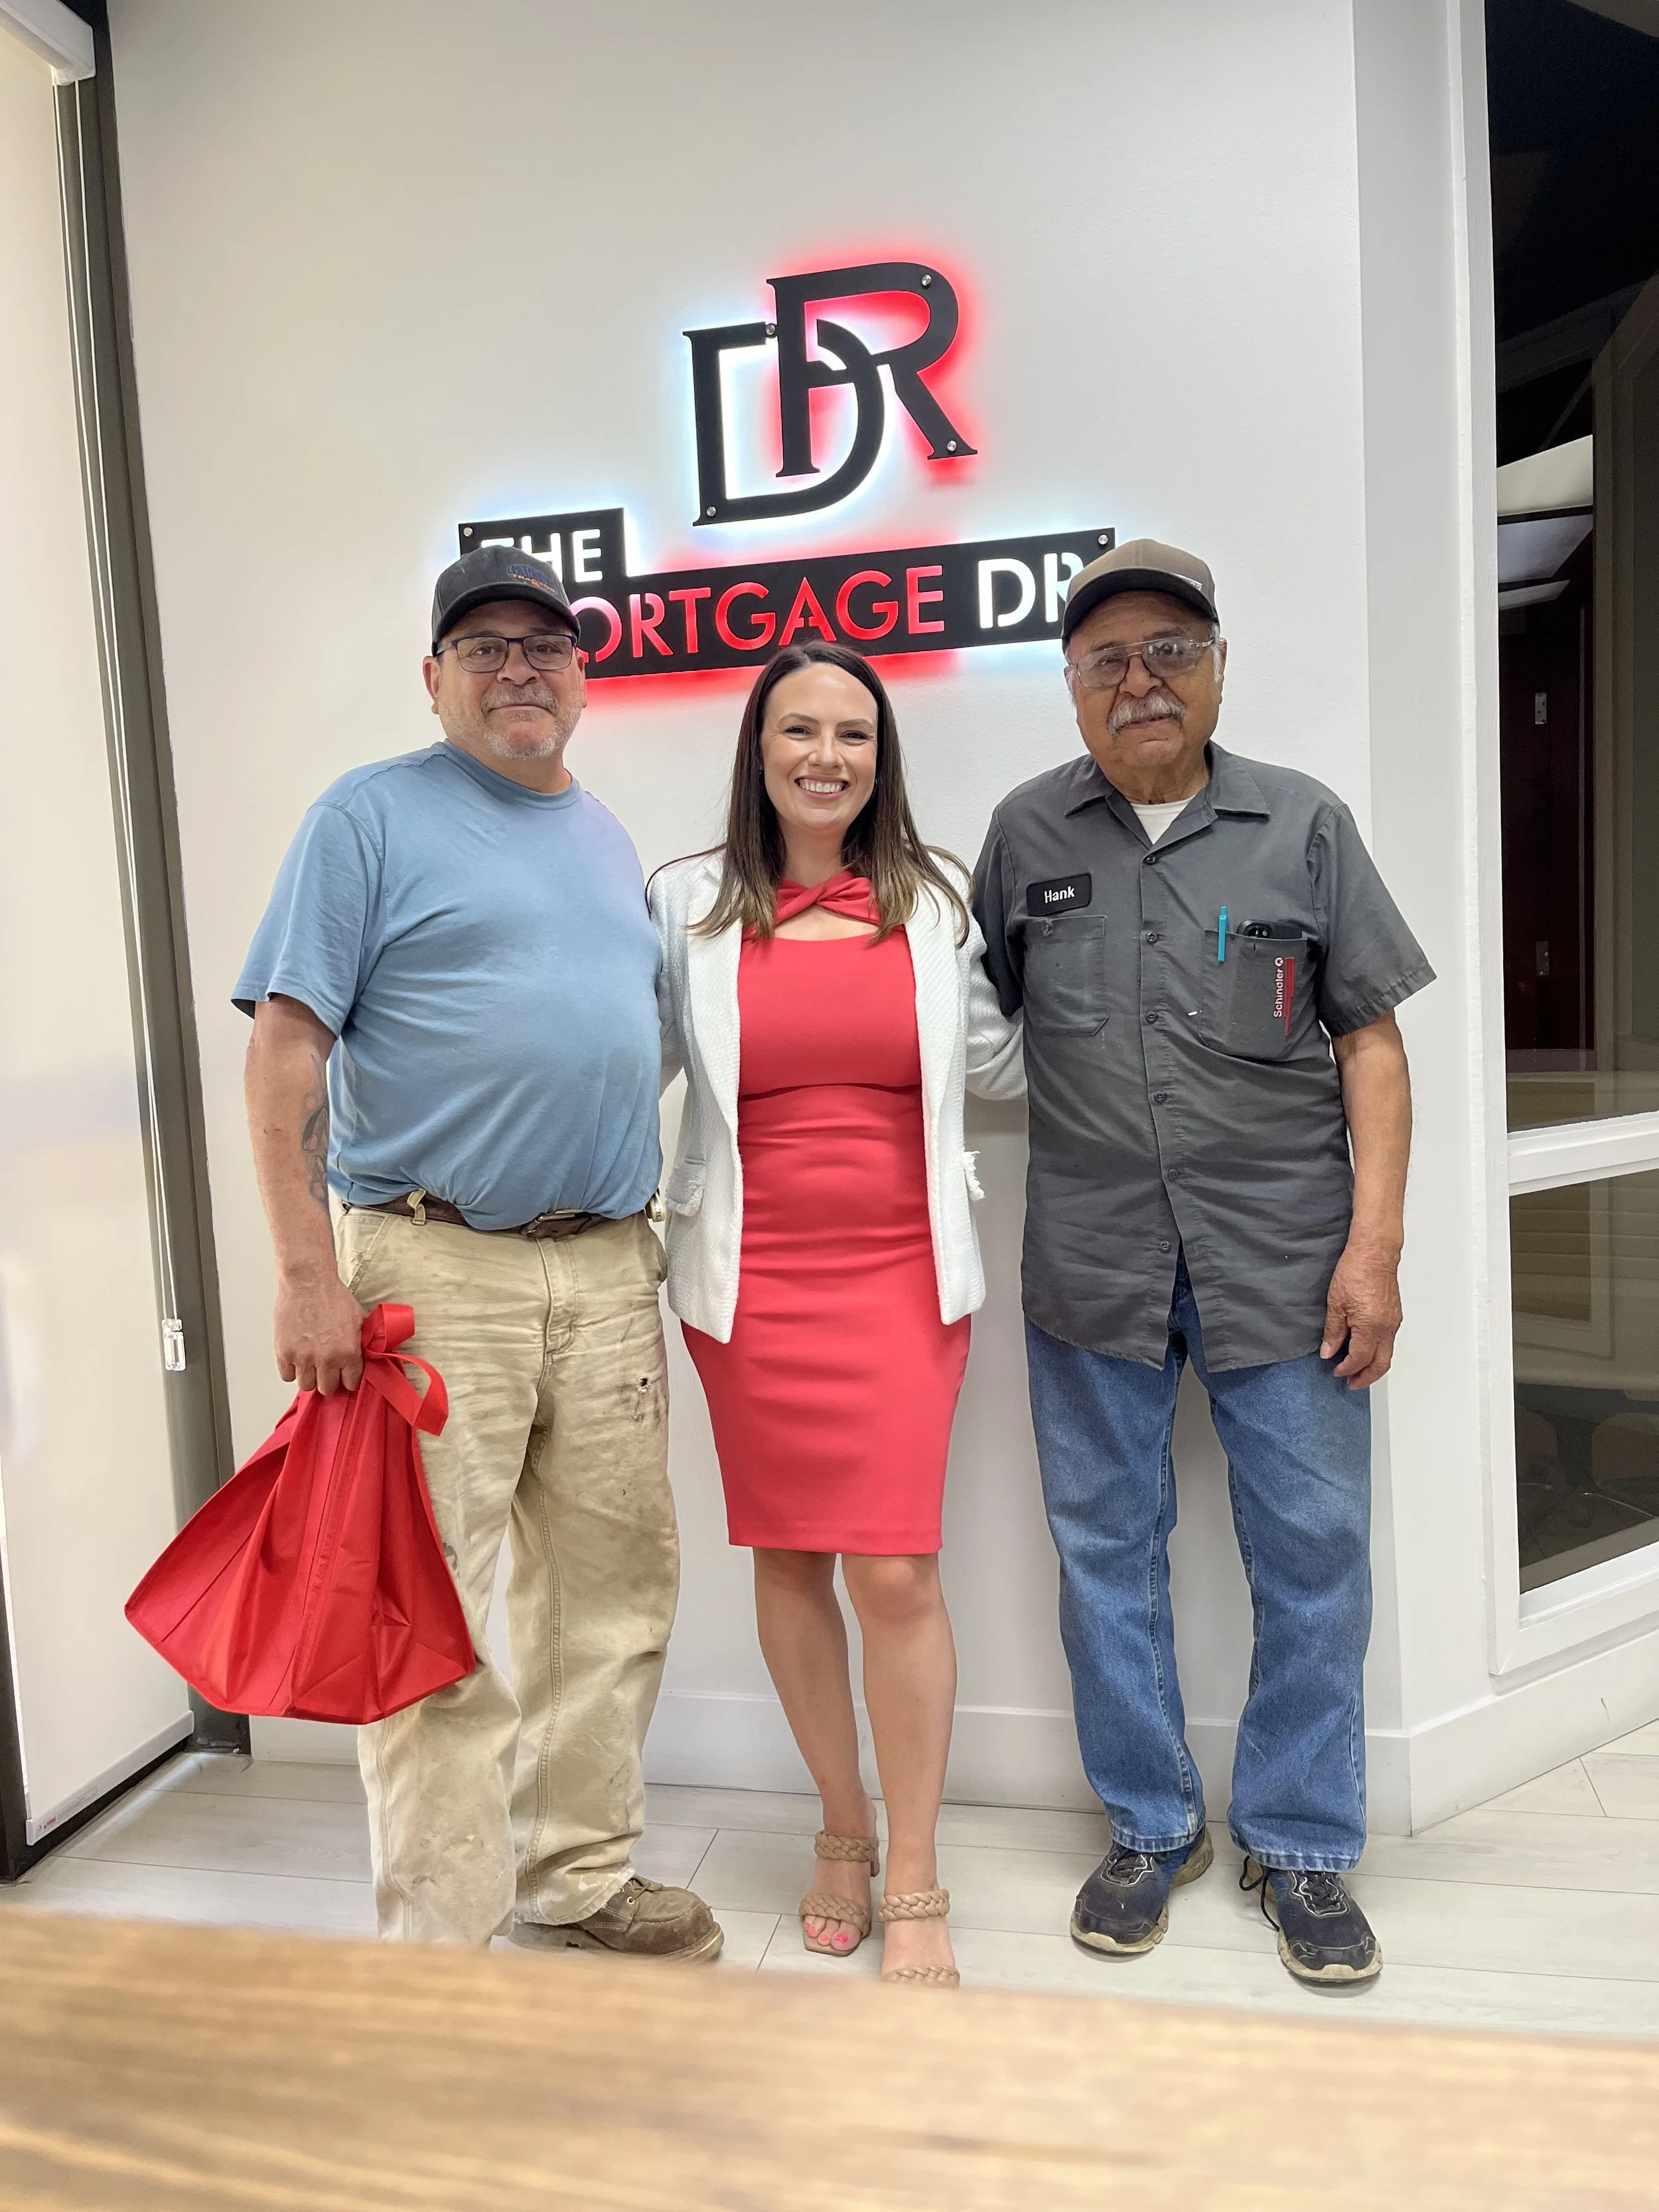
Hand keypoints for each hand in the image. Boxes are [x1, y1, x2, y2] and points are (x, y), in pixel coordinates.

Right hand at [274, 1270, 367, 1394]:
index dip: (347, 1379)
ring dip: (309, 1375)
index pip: (350, 1384)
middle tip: (326, 1368)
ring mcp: (303, 1357)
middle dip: (328, 1380)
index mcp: (348, 1352)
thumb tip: (364, 1359)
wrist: (309, 1282)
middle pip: (327, 1389)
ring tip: (310, 1361)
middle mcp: (327, 1359)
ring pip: (306, 1385)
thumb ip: (361, 1344)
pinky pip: (287, 1376)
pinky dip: (291, 1369)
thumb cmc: (333, 1297)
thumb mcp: (358, 1320)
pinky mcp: (284, 1352)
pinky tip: (297, 1357)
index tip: (344, 1375)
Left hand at [1320, 1240, 1402, 1388]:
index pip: (1359, 1359)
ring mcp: (1393, 1322)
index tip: (1336, 1372)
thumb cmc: (1355, 1271)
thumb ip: (1333, 1331)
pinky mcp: (1395, 1315)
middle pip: (1380, 1364)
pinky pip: (1388, 1342)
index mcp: (1370, 1327)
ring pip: (1387, 1354)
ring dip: (1373, 1366)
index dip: (1347, 1369)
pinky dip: (1378, 1352)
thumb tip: (1329, 1352)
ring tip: (1357, 1370)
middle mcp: (1386, 1328)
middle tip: (1352, 1383)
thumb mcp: (1336, 1303)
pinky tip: (1365, 1349)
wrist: (1375, 1253)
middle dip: (1366, 1377)